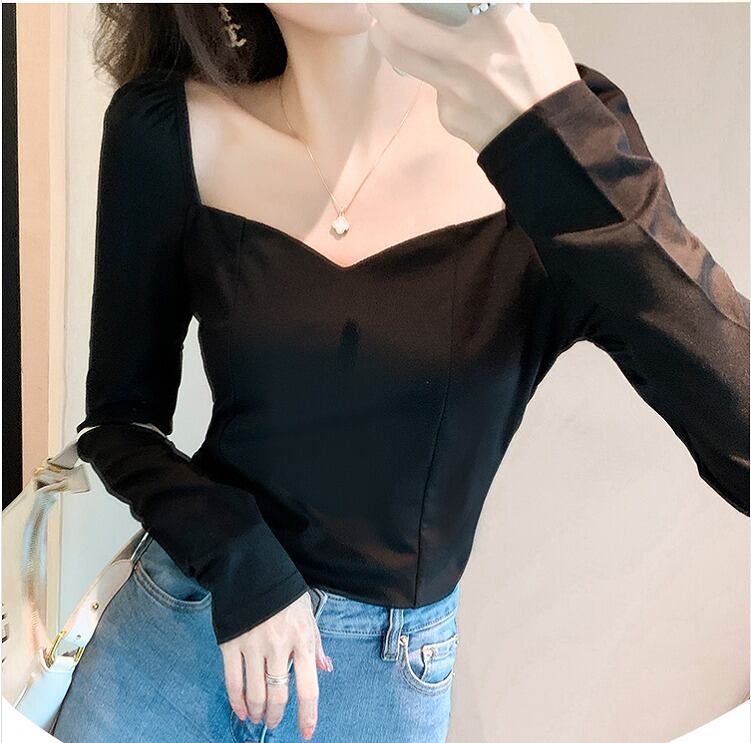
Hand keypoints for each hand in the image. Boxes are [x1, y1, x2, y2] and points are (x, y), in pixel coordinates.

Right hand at [219, 591, 332, 740]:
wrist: (251, 568)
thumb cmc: (285, 592)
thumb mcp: (307, 613)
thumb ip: (315, 643)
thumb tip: (325, 669)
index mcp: (302, 639)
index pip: (308, 687)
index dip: (307, 714)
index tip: (306, 733)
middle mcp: (279, 646)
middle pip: (278, 695)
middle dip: (276, 716)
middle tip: (273, 724)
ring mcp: (253, 646)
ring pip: (255, 693)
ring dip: (256, 712)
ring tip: (257, 718)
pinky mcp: (231, 644)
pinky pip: (233, 681)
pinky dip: (236, 700)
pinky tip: (240, 710)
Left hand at [365, 3, 579, 152]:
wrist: (549, 141)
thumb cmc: (548, 82)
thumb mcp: (537, 34)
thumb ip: (501, 18)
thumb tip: (470, 11)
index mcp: (501, 20)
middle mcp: (469, 51)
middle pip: (406, 25)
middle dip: (384, 8)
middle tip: (377, 2)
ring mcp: (454, 85)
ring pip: (404, 57)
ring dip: (386, 39)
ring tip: (381, 30)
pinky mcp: (447, 113)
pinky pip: (437, 90)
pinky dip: (443, 84)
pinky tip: (465, 92)